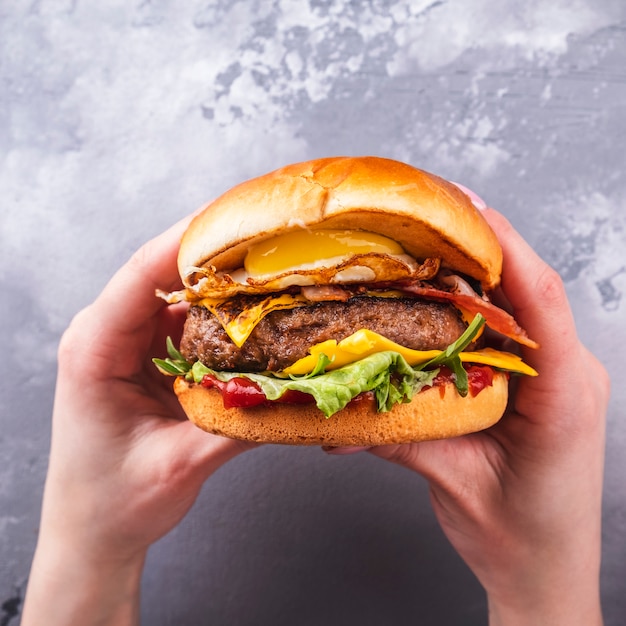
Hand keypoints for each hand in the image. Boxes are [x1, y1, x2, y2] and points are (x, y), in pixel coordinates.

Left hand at [22, 217, 255, 625]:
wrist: (93, 531)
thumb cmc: (112, 502)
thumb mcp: (176, 465)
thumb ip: (237, 428)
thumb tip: (295, 397)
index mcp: (94, 350)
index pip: (141, 276)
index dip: (190, 242)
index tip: (236, 219)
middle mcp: (108, 335)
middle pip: (165, 274)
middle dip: (219, 256)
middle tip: (274, 241)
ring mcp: (131, 343)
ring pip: (182, 295)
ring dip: (226, 286)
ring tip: (275, 272)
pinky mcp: (152, 356)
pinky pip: (191, 322)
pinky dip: (224, 316)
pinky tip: (258, 314)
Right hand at [332, 202, 608, 624]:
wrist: (546, 571)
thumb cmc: (520, 537)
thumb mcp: (458, 485)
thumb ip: (402, 439)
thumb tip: (340, 417)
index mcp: (564, 396)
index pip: (541, 300)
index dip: (502, 246)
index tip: (464, 206)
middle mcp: (567, 373)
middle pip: (527, 289)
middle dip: (479, 244)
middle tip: (429, 210)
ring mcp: (555, 374)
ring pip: (518, 304)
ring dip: (472, 271)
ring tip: (424, 241)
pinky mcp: (535, 382)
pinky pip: (507, 328)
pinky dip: (470, 304)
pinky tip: (434, 295)